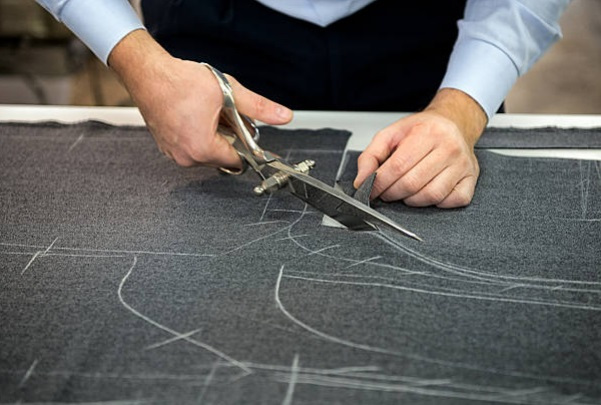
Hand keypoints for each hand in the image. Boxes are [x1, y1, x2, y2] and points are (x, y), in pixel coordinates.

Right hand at [108, 30, 292, 167]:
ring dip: (217, 136)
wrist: (148, 73)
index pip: (238, 161)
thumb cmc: (180, 82)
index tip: (257, 141)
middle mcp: (186, 157)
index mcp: (202, 148)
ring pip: (208, 152)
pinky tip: (199, 116)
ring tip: (212, 112)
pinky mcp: (167, 147)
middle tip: (229, 114)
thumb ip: (258, 107)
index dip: (251, 150)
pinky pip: (193, 147)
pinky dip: (201, 135)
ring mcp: (174, 154)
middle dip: (232, 138)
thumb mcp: (228, 92)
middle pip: (224, 157)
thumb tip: (282, 116)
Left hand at [354, 89, 486, 207]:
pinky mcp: (471, 179)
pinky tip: (426, 193)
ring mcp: (463, 165)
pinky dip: (436, 204)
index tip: (371, 190)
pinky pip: (452, 201)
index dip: (380, 183)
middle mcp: (449, 148)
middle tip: (385, 192)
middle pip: (412, 183)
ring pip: (431, 196)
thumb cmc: (422, 130)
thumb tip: (361, 180)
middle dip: (392, 193)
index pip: (398, 166)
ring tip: (404, 192)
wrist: (453, 123)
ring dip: (411, 200)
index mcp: (427, 133)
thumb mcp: (391, 134)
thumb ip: (371, 156)